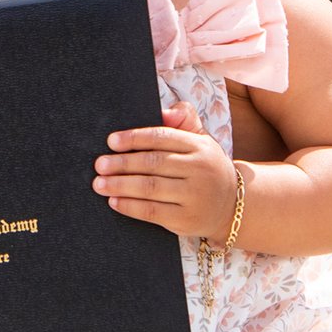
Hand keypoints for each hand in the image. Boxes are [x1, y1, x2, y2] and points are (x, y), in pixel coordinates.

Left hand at [94, 100, 237, 238]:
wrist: (233, 205)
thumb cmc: (206, 167)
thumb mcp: (202, 140)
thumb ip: (184, 120)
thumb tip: (165, 111)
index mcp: (200, 146)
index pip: (162, 137)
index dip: (134, 138)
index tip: (111, 141)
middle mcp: (199, 170)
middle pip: (153, 163)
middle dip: (122, 164)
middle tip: (99, 165)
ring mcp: (195, 196)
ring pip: (150, 188)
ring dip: (120, 185)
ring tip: (99, 184)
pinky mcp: (187, 219)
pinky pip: (153, 212)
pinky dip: (130, 207)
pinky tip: (114, 202)